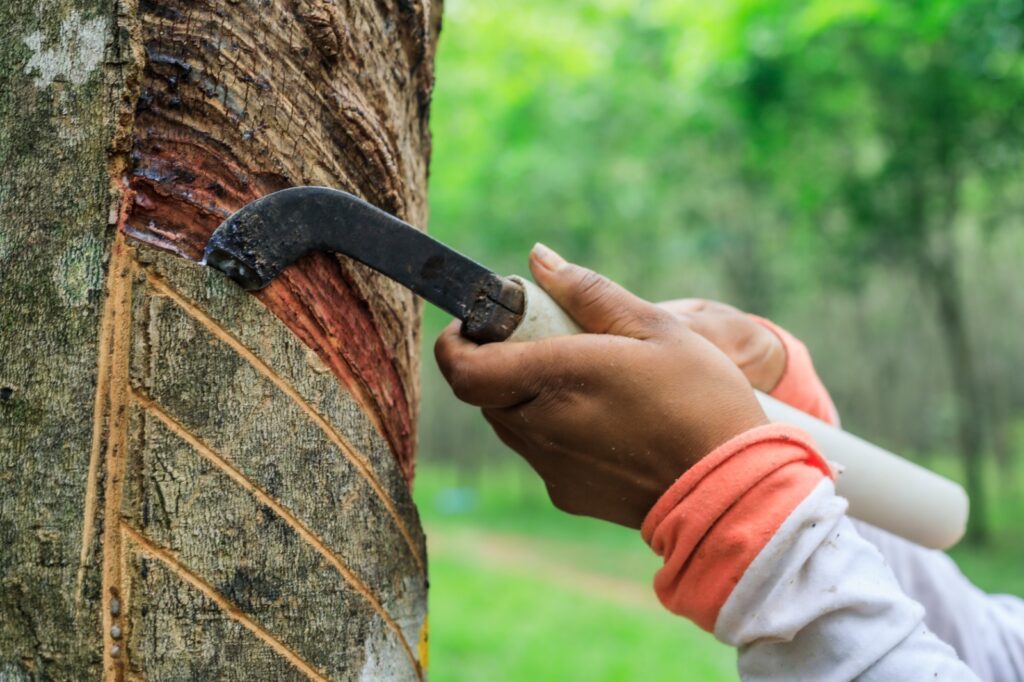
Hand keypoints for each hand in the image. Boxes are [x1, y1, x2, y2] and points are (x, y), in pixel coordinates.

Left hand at [434, 244, 766, 528]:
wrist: (730, 490)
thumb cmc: (702, 400)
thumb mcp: (656, 329)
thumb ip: (590, 293)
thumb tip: (539, 259)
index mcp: (557, 379)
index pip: (465, 368)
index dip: (458, 342)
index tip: (478, 321)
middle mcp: (541, 428)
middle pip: (487, 391)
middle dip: (505, 361)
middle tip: (553, 342)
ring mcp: (551, 467)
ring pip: (512, 422)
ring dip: (529, 395)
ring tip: (588, 381)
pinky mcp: (566, 495)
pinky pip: (540, 452)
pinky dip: (554, 429)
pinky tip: (607, 422)